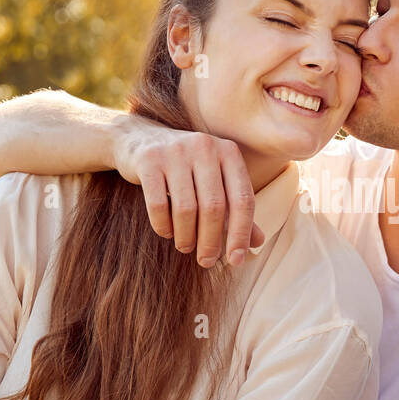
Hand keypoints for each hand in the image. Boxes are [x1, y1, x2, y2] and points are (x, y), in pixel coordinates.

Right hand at [111, 119, 263, 267]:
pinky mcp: (149, 160)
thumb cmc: (186, 168)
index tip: (236, 260)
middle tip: (206, 261)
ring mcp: (175, 151)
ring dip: (186, 237)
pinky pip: (158, 204)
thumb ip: (236, 210)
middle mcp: (205, 147)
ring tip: (185, 247)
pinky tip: (167, 233)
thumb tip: (258, 243)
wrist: (140, 138)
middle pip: (214, 207)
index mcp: (228, 152)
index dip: (241, 234)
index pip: (243, 200)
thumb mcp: (215, 182)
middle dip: (211, 241)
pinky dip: (163, 226)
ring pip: (186, 209)